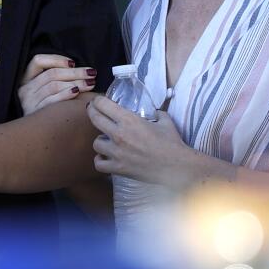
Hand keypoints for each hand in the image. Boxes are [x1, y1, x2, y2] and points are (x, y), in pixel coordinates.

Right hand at [18, 53, 97, 114]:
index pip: (38, 61)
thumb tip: (78, 69)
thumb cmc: (46, 108)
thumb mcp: (43, 90)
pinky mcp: (35, 113)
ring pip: (54, 85)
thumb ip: (56, 78)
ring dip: (75, 82)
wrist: (35, 135)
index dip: (56, 59)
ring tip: (90, 83)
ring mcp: (29, 102)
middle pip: (51, 74)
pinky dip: (65, 94)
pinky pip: (52, 100)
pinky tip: (77, 92)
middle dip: (74, 72)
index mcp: (25, 79)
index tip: (73, 63)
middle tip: (91, 73)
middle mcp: (25, 90)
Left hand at [88, 94, 202, 187]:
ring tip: (106, 140)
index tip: (98, 101)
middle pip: (95, 119)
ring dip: (100, 140)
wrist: (176, 167)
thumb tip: (154, 112)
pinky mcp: (118, 168)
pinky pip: (99, 163)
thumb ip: (156, 113)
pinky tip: (106, 157)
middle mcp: (119, 135)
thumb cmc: (172, 143)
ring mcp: (117, 153)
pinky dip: (100, 160)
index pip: (104, 105)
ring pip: (96, 143)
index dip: (98, 101)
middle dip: (92, 112)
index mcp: (130, 120)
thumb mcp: (165, 121)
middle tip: (93, 111)